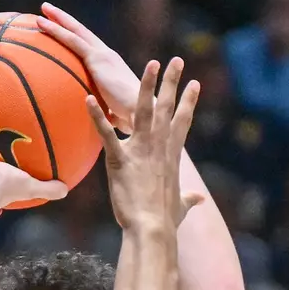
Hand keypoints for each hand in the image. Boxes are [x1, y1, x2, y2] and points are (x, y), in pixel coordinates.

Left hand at [38, 4, 139, 127]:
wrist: (142, 112)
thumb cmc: (129, 118)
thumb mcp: (112, 111)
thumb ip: (103, 110)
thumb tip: (97, 120)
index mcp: (110, 66)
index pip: (89, 46)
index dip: (76, 36)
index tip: (63, 28)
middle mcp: (106, 56)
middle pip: (82, 33)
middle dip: (65, 20)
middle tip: (48, 9)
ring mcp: (102, 55)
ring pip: (75, 32)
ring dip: (58, 19)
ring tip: (43, 9)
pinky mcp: (97, 59)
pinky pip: (72, 40)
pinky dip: (56, 30)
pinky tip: (42, 23)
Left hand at [87, 58, 201, 230]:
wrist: (152, 230)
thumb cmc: (165, 222)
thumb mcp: (181, 207)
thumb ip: (189, 199)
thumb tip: (200, 199)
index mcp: (172, 155)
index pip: (183, 122)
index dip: (189, 102)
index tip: (195, 83)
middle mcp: (159, 147)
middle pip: (167, 108)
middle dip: (172, 82)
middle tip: (177, 60)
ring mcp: (141, 151)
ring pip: (143, 111)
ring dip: (145, 86)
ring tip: (150, 64)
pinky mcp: (120, 160)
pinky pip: (106, 134)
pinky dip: (96, 116)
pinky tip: (88, 99)